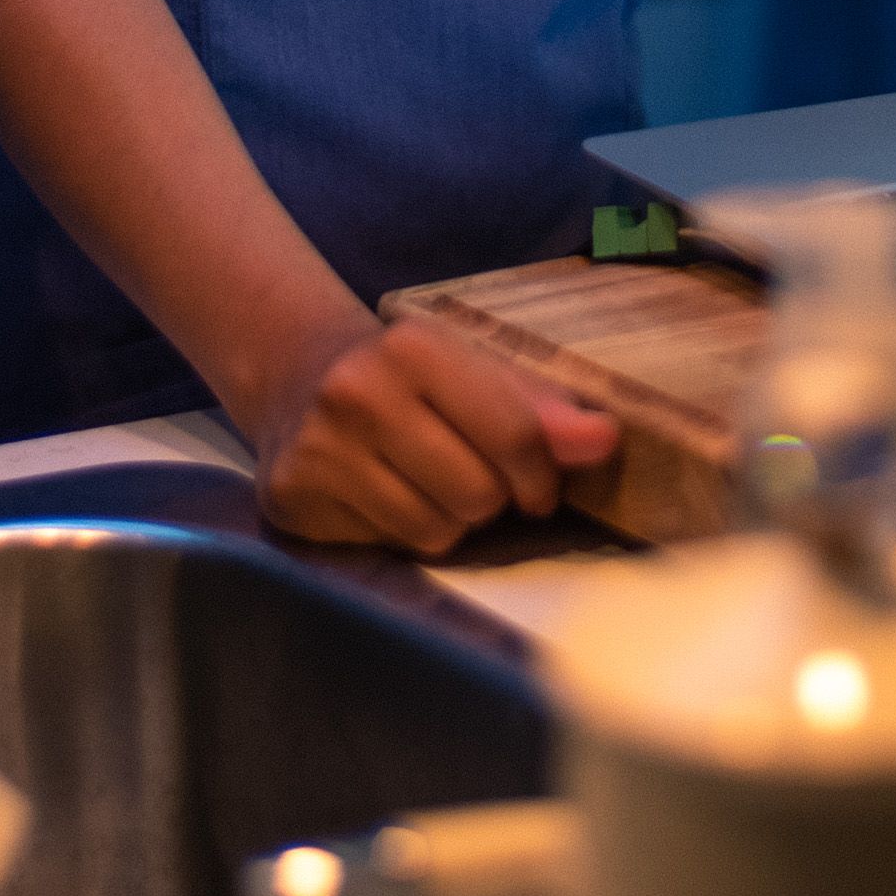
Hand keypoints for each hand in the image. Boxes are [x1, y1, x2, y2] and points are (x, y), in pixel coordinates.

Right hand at [242, 313, 619, 555]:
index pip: (516, 435)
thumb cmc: (411, 379)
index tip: (540, 484)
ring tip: (431, 486)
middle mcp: (357, 391)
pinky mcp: (291, 498)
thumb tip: (604, 441)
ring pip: (435, 532)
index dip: (542, 473)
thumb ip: (543, 410)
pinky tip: (387, 496)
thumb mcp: (477, 373)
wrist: (298, 377)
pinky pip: (389, 548)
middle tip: (475, 477)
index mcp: (413, 347)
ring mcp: (318, 448)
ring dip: (450, 521)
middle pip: (479, 495)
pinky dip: (404, 534)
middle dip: (492, 498)